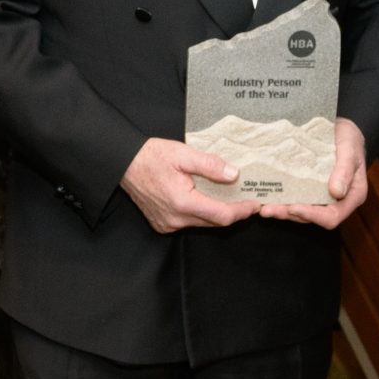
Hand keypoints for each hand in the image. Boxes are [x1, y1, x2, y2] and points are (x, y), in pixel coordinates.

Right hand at [122, 138, 251, 234]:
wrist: (124, 164)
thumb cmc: (151, 156)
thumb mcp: (183, 154)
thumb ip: (210, 165)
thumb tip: (234, 174)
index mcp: (182, 202)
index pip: (222, 215)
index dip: (242, 211)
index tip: (254, 204)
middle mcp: (175, 218)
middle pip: (214, 222)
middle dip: (233, 212)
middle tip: (246, 198)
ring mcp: (168, 224)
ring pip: (202, 223)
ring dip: (216, 212)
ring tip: (228, 197)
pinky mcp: (163, 224)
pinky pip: (189, 222)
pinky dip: (200, 213)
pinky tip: (203, 199)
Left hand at [255, 120, 369, 228]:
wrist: (341, 129)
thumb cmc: (350, 139)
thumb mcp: (350, 150)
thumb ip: (345, 170)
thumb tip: (337, 192)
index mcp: (352, 196)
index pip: (332, 216)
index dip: (313, 216)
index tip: (294, 208)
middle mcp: (336, 201)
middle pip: (312, 217)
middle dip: (290, 214)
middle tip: (268, 210)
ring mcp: (320, 196)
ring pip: (300, 210)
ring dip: (282, 210)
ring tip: (263, 207)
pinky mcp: (308, 189)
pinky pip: (295, 198)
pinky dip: (281, 199)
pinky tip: (266, 197)